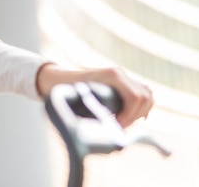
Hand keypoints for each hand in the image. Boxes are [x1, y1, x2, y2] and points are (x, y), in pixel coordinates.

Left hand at [36, 63, 152, 127]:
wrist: (58, 79)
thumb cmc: (65, 90)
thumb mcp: (79, 100)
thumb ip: (92, 113)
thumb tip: (102, 132)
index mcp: (112, 75)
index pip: (136, 97)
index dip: (130, 116)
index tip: (117, 126)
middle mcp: (119, 73)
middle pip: (145, 97)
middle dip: (135, 116)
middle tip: (120, 127)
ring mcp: (122, 76)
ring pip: (147, 94)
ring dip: (140, 112)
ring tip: (124, 123)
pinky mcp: (122, 82)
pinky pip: (142, 93)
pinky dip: (141, 107)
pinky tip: (133, 117)